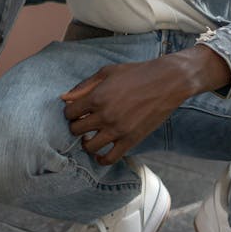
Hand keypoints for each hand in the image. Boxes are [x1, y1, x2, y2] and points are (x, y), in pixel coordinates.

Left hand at [61, 46, 230, 165]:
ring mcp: (118, 130)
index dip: (70, 112)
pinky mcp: (131, 140)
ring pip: (89, 147)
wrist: (167, 82)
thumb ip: (84, 86)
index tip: (76, 111)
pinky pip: (110, 158)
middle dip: (76, 127)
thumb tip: (64, 98)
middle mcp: (104, 115)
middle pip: (76, 130)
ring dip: (86, 143)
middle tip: (83, 123)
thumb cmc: (136, 73)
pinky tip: (100, 154)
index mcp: (96, 97)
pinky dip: (101, 159)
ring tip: (90, 137)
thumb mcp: (107, 72)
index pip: (69, 113)